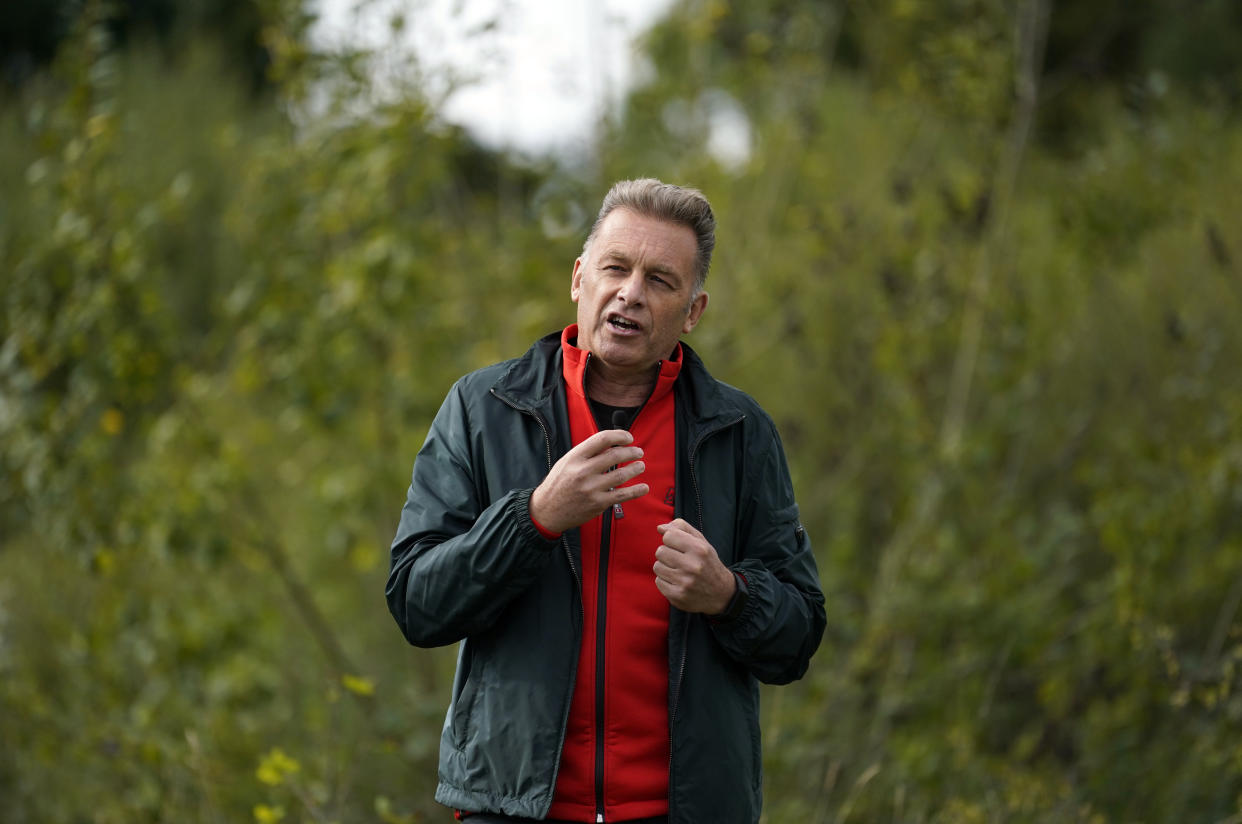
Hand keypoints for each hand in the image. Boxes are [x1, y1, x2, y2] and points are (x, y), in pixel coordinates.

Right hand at [530, 429, 647, 533]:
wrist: (547, 511)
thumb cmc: (558, 484)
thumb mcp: (567, 462)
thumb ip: (587, 453)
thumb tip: (612, 444)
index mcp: (575, 457)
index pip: (602, 439)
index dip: (619, 436)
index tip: (629, 438)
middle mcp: (583, 471)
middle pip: (615, 455)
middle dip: (631, 452)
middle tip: (638, 452)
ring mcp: (591, 488)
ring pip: (621, 475)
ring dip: (635, 469)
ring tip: (640, 466)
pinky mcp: (598, 504)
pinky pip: (622, 495)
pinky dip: (636, 491)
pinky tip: (643, 487)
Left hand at [653, 519, 735, 613]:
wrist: (721, 593)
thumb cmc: (707, 563)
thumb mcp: (701, 542)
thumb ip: (681, 528)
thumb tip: (659, 528)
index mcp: (699, 549)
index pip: (668, 536)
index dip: (671, 539)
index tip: (678, 545)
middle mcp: (693, 566)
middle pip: (660, 551)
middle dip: (667, 554)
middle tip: (678, 560)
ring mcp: (685, 582)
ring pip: (657, 567)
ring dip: (665, 568)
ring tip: (678, 571)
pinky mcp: (678, 596)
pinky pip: (658, 582)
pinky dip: (665, 581)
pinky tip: (677, 582)